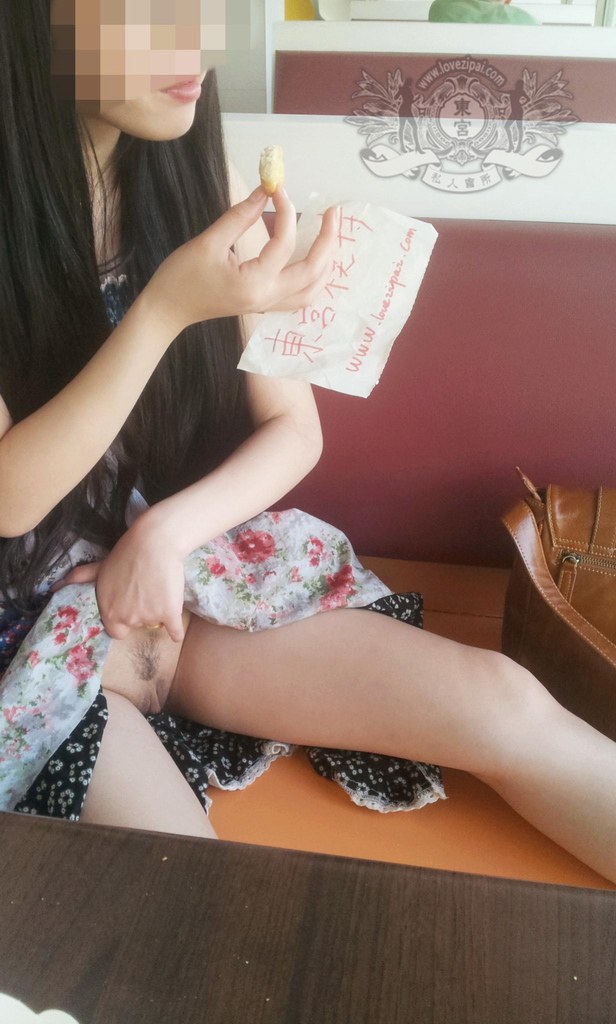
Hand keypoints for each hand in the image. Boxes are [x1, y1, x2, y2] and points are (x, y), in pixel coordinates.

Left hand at [50, 517, 185, 641]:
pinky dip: (176, 631)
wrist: (154, 542)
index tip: (129, 605)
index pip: (116, 631)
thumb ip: (79, 580)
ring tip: (158, 589)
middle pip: (136, 625)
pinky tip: (175, 630)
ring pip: (155, 623)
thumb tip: (53, 589)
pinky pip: (175, 632)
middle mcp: (127, 618)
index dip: (123, 620)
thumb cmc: (125, 554)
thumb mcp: (99, 567)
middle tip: (145, 592)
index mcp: (110, 612)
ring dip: (158, 612)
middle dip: (140, 614)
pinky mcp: (169, 613)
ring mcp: (149, 617)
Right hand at [145, 186, 337, 335]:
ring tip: (328, 235)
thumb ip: (239, 216)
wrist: (168, 309)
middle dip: (328, 240)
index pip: (285, 244)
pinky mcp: (264, 305)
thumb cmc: (181, 277)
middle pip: (313, 271)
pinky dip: (313, 278)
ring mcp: (267, 305)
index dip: (286, 211)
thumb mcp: (208, 242)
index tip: (276, 188)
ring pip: (313, 289)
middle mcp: (268, 298)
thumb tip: (265, 191)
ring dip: (326, 263)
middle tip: (333, 211)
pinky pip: (300, 296)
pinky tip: (314, 259)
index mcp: (255, 283)